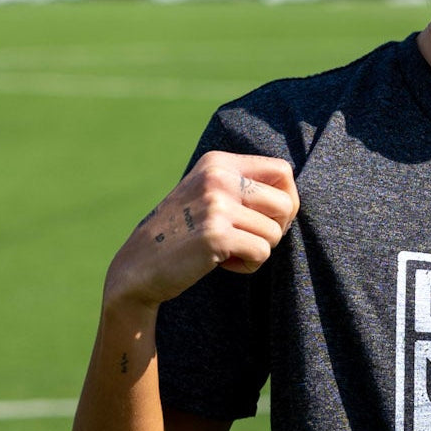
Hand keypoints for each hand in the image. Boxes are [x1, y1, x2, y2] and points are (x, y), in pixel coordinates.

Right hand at [104, 152, 298, 310]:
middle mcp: (217, 177)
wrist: (137, 267)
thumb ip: (242, 187)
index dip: (286, 200)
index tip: (267, 219)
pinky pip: (262, 252)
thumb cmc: (182, 234)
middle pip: (286, 203)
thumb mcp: (208, 195)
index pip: (283, 171)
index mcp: (218, 163)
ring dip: (258, 250)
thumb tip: (293, 195)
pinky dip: (248, 265)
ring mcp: (215, 204)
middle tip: (247, 239)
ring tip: (228, 251)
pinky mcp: (216, 234)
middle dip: (276, 229)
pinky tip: (221, 263)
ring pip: (276, 233)